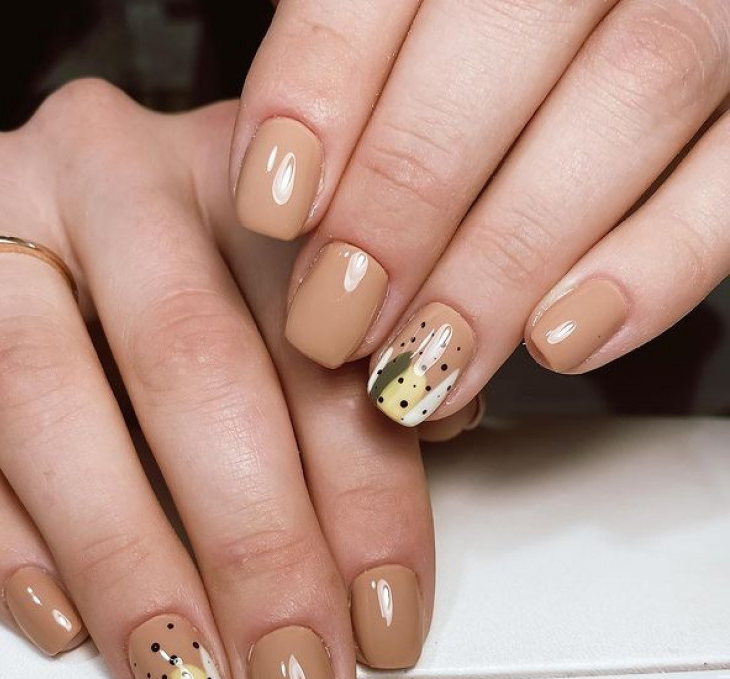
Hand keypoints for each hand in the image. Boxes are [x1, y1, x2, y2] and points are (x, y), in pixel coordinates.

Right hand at [0, 83, 443, 678]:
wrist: (76, 190)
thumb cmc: (212, 250)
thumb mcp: (304, 275)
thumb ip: (362, 358)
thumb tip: (420, 458)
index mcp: (244, 167)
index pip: (319, 342)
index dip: (364, 499)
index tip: (384, 618)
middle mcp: (117, 171)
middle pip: (187, 363)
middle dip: (250, 545)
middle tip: (292, 672)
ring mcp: (1, 213)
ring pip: (47, 398)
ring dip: (126, 561)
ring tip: (187, 678)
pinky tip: (65, 618)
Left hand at [232, 0, 729, 424]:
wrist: (635, 15)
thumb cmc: (498, 32)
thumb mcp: (425, 18)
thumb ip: (366, 64)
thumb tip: (288, 194)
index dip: (320, 84)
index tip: (273, 205)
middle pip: (502, 39)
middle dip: (403, 199)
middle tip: (336, 322)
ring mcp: (715, 4)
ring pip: (628, 98)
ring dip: (507, 259)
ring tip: (428, 364)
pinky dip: (654, 268)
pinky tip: (560, 344)